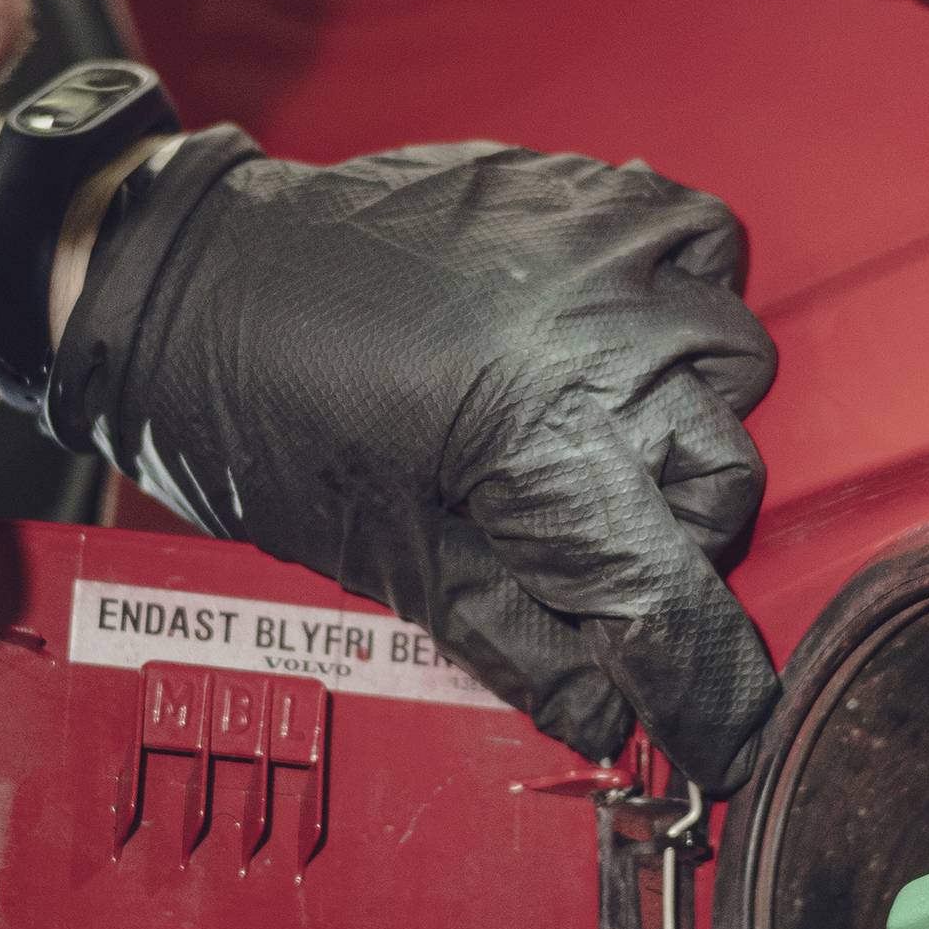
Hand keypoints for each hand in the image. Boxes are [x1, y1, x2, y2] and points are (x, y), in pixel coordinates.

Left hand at [45, 134, 778, 791]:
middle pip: (722, 483)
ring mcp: (608, 248)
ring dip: (679, 424)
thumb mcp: (391, 561)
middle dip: (663, 540)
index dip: (706, 691)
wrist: (196, 273)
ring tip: (580, 437)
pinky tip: (605, 343)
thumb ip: (521, 647)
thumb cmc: (256, 405)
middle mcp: (607, 332)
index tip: (719, 738)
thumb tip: (611, 720)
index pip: (676, 593)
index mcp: (550, 434)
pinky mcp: (594, 189)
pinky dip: (677, 309)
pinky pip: (704, 250)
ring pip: (731, 369)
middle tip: (568, 549)